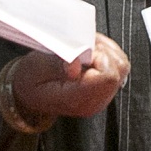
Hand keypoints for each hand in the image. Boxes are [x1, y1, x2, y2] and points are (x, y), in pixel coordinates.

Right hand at [13, 34, 129, 119]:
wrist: (29, 93)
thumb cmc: (30, 79)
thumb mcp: (35, 68)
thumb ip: (56, 65)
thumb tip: (75, 64)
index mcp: (76, 99)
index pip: (108, 76)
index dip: (98, 56)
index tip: (80, 51)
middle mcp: (93, 102)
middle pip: (118, 69)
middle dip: (103, 50)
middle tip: (81, 48)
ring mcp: (101, 98)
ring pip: (121, 66)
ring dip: (106, 51)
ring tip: (84, 49)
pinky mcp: (104, 91)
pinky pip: (118, 67)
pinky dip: (107, 54)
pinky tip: (89, 54)